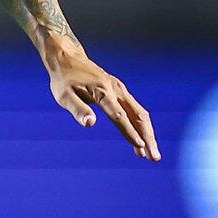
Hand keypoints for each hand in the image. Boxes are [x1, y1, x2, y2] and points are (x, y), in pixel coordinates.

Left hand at [46, 44, 159, 160]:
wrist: (68, 59)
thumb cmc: (63, 80)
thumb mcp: (63, 96)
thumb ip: (77, 109)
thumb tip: (89, 124)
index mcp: (103, 92)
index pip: (119, 115)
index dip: (129, 132)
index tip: (140, 146)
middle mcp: (116, 90)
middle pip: (137, 116)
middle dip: (147, 137)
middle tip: (154, 158)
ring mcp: (120, 90)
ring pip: (140, 113)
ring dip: (147, 134)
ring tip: (150, 155)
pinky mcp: (120, 91)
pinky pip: (135, 110)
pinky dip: (140, 126)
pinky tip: (141, 140)